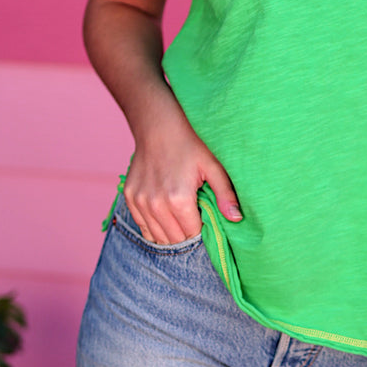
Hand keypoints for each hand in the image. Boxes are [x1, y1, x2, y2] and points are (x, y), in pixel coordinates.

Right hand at [124, 101, 241, 243]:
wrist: (158, 127)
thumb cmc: (189, 145)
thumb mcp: (212, 166)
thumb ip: (225, 194)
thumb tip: (236, 219)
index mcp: (179, 200)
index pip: (192, 234)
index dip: (201, 230)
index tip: (205, 218)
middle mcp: (156, 205)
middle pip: (175, 239)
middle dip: (187, 234)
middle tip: (194, 218)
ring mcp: (140, 202)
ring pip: (157, 236)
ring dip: (171, 233)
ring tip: (181, 218)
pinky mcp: (130, 198)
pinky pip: (142, 226)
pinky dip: (154, 227)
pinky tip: (165, 216)